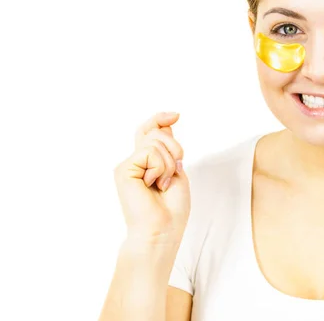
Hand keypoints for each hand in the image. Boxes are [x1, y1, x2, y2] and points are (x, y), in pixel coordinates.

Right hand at [113, 112, 190, 242]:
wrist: (162, 230)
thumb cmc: (171, 209)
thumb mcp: (176, 171)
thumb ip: (168, 149)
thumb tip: (165, 124)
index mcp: (148, 163)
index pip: (150, 132)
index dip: (160, 119)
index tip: (175, 115)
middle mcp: (135, 162)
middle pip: (156, 133)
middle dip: (175, 149)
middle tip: (174, 173)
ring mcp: (128, 165)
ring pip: (155, 142)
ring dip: (169, 164)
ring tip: (162, 184)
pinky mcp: (123, 170)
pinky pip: (149, 153)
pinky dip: (160, 168)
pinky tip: (154, 184)